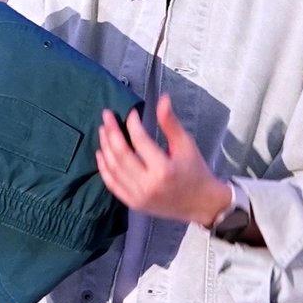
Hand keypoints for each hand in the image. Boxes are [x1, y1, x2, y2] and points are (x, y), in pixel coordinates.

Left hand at [94, 95, 233, 227]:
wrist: (201, 203)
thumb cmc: (195, 171)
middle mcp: (148, 184)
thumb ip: (170, 123)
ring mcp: (138, 196)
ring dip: (105, 147)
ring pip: (113, 168)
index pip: (140, 141)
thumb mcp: (186, 144)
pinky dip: (103, 168)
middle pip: (120, 154)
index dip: (132, 124)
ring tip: (103, 130)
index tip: (131, 112)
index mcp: (164, 169)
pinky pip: (112, 184)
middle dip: (111, 132)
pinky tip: (101, 153)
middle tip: (106, 115)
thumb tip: (162, 98)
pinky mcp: (133, 203)